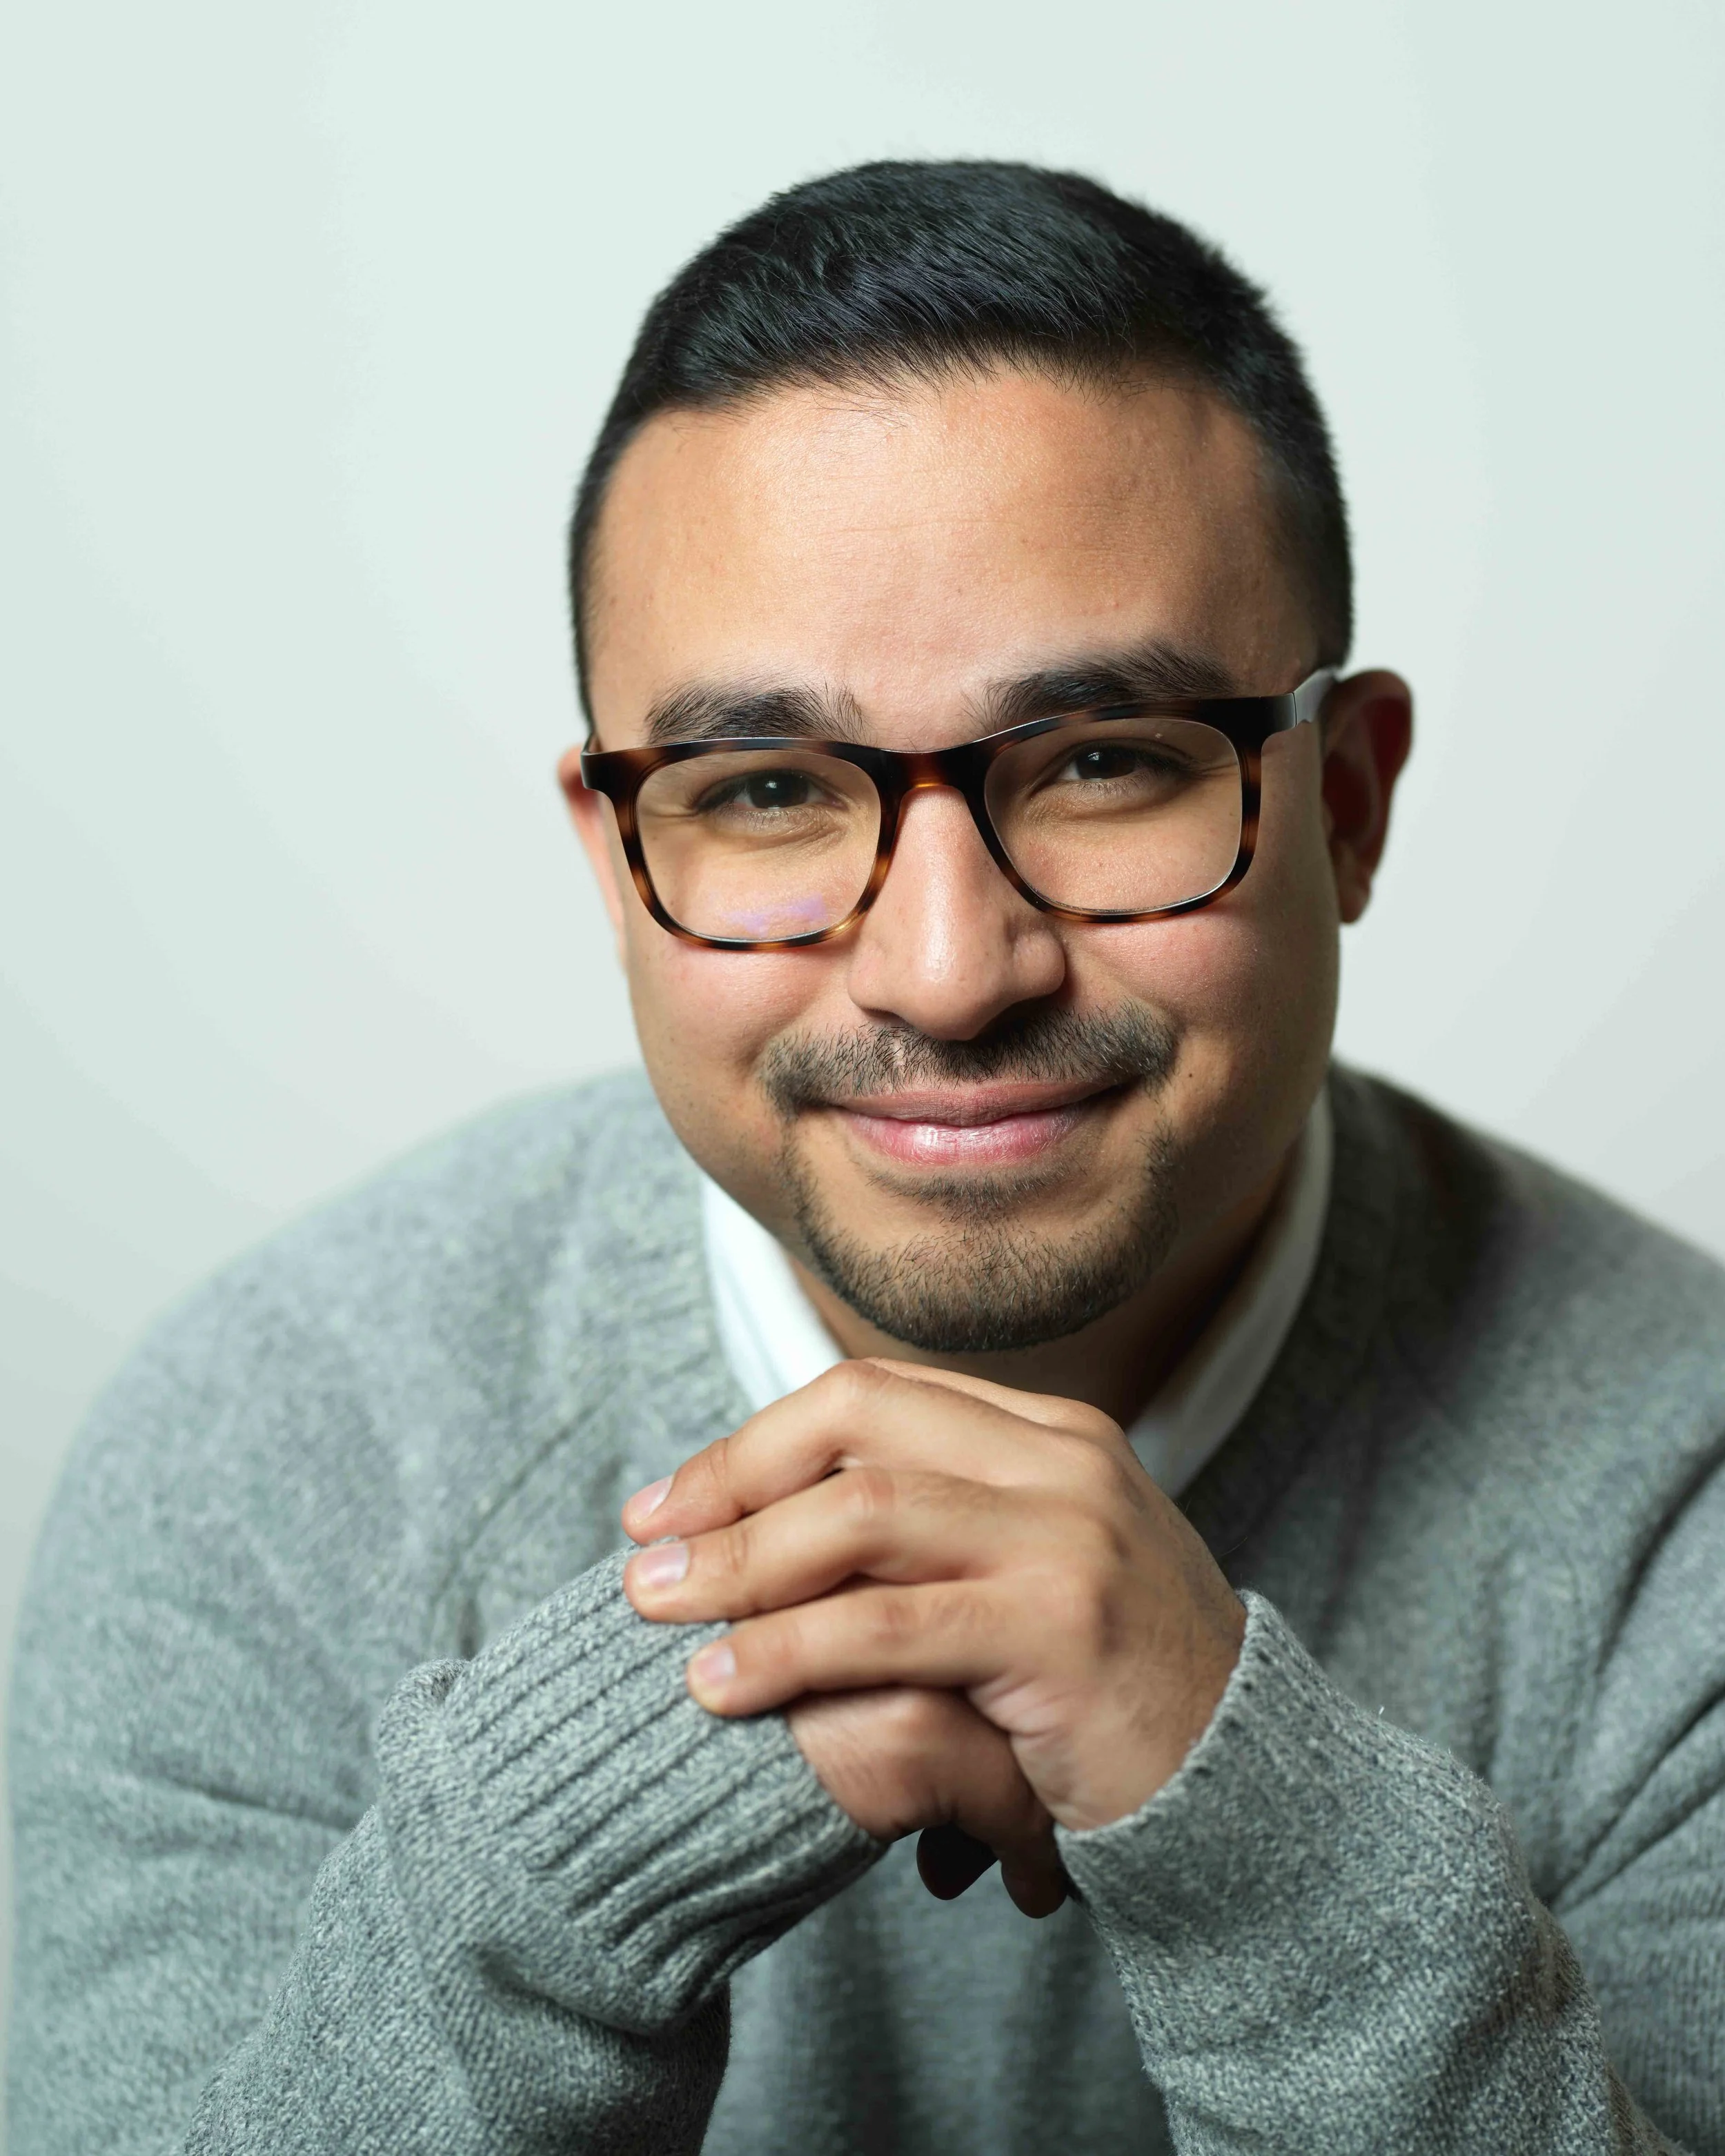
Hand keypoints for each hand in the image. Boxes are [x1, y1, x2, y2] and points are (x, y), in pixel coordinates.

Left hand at [621, 1359, 1245, 1844]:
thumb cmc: (1109, 1699)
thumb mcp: (1028, 1579)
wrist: (1247, 1791)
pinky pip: (890, 1624)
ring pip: (862, 1514)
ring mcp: (1070, 1535)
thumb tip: (779, 1526)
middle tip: (645, 1544)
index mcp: (1048, 1434)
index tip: (674, 1501)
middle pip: (855, 1424)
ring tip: (658, 1608)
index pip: (872, 1394)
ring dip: (741, 1560)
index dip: (757, 1440)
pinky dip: (788, 1649)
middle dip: (731, 1478)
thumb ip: (935, 1534)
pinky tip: (722, 1686)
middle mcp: (1062, 1461)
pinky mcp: (1062, 1626)